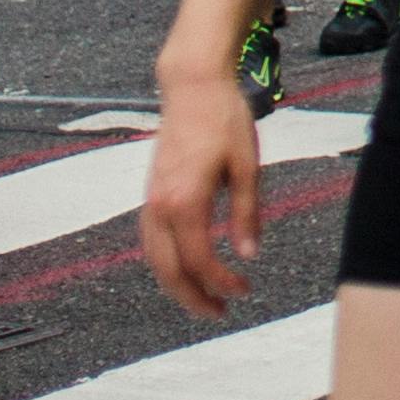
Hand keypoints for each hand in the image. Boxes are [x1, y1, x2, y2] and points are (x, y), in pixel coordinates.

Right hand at [136, 60, 265, 313]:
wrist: (193, 87)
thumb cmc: (225, 120)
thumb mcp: (247, 166)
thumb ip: (247, 214)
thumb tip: (249, 257)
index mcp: (185, 201)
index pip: (199, 261)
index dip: (221, 282)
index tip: (245, 290)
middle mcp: (160, 206)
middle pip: (169, 270)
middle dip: (193, 297)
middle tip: (221, 312)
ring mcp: (150, 200)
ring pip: (154, 259)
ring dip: (177, 284)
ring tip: (204, 297)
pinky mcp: (150, 193)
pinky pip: (151, 241)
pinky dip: (166, 262)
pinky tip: (186, 267)